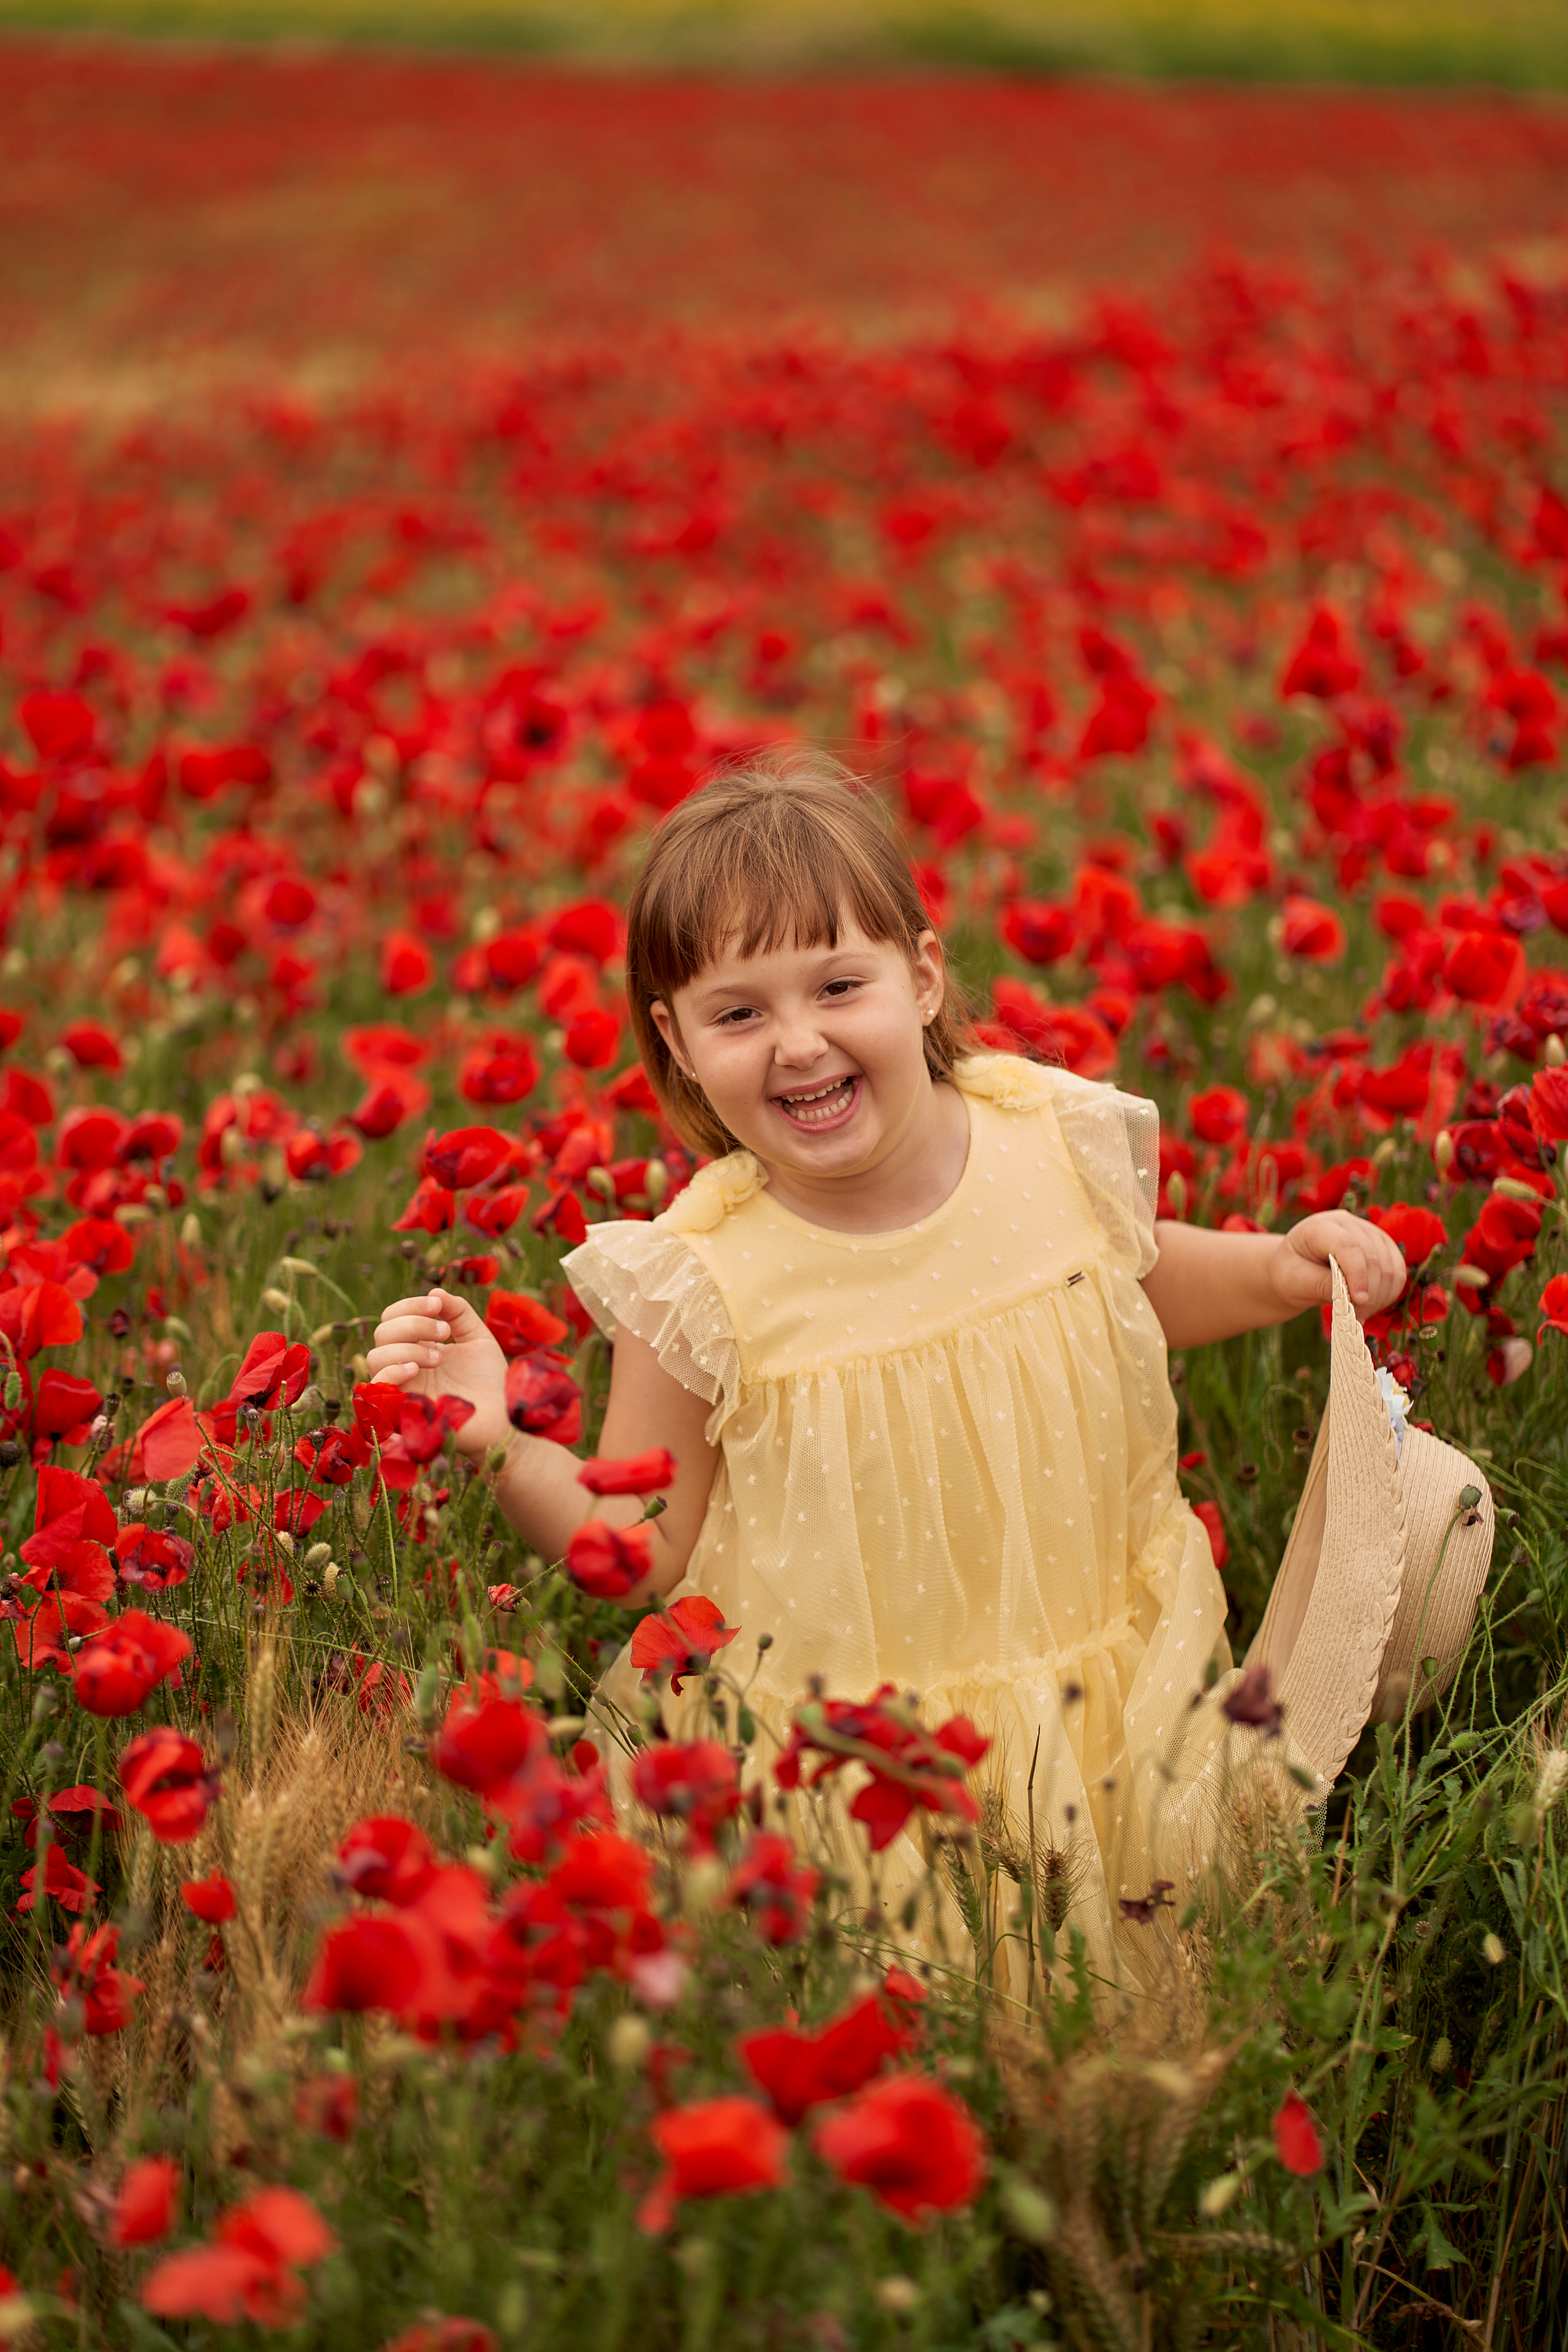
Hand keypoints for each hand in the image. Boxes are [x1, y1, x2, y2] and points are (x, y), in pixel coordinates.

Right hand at [364, 1288, 511, 1455]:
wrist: (504, 1416)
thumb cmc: (490, 1379)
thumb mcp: (477, 1337)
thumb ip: (459, 1311)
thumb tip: (434, 1290)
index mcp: (418, 1346)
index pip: (393, 1318)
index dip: (409, 1305)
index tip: (438, 1304)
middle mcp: (406, 1365)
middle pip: (382, 1333)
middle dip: (412, 1324)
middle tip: (445, 1332)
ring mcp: (402, 1387)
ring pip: (375, 1357)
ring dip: (406, 1347)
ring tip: (439, 1356)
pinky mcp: (402, 1410)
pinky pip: (378, 1388)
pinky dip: (393, 1370)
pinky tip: (417, 1368)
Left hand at [1269, 1212, 1408, 1320]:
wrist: (1297, 1268)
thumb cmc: (1291, 1273)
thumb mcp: (1294, 1281)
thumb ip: (1319, 1284)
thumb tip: (1350, 1295)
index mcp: (1319, 1226)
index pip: (1346, 1245)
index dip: (1356, 1273)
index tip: (1358, 1301)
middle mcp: (1347, 1223)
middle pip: (1372, 1256)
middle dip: (1369, 1293)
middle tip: (1355, 1318)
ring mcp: (1368, 1232)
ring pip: (1390, 1265)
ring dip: (1380, 1295)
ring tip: (1361, 1314)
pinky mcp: (1382, 1247)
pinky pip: (1398, 1271)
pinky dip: (1389, 1292)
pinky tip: (1372, 1306)